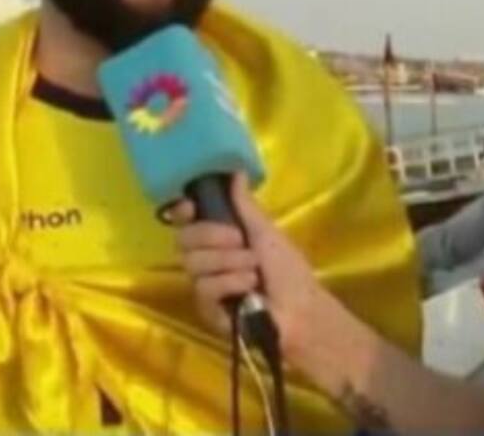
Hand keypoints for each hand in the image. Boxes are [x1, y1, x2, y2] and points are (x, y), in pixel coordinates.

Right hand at [169, 174, 340, 363]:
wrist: (300, 309)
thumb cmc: (288, 270)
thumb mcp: (267, 233)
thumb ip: (246, 206)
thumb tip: (236, 172)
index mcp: (220, 238)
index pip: (186, 222)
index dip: (182, 212)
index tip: (190, 206)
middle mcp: (208, 260)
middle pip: (184, 239)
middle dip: (212, 235)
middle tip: (240, 239)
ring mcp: (205, 285)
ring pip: (194, 263)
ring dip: (230, 262)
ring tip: (255, 270)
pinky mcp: (207, 310)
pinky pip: (204, 287)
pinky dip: (230, 282)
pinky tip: (250, 288)